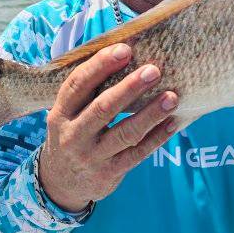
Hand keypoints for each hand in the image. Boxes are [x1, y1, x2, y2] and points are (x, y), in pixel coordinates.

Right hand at [38, 43, 177, 212]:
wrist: (60, 183)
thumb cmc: (73, 134)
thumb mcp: (68, 114)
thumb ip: (89, 92)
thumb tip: (127, 55)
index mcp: (60, 113)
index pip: (78, 85)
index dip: (100, 65)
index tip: (125, 50)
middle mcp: (73, 135)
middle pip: (103, 108)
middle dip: (130, 88)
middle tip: (154, 71)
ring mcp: (91, 156)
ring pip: (125, 133)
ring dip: (151, 114)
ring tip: (172, 97)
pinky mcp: (109, 173)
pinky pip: (138, 154)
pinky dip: (157, 137)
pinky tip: (173, 123)